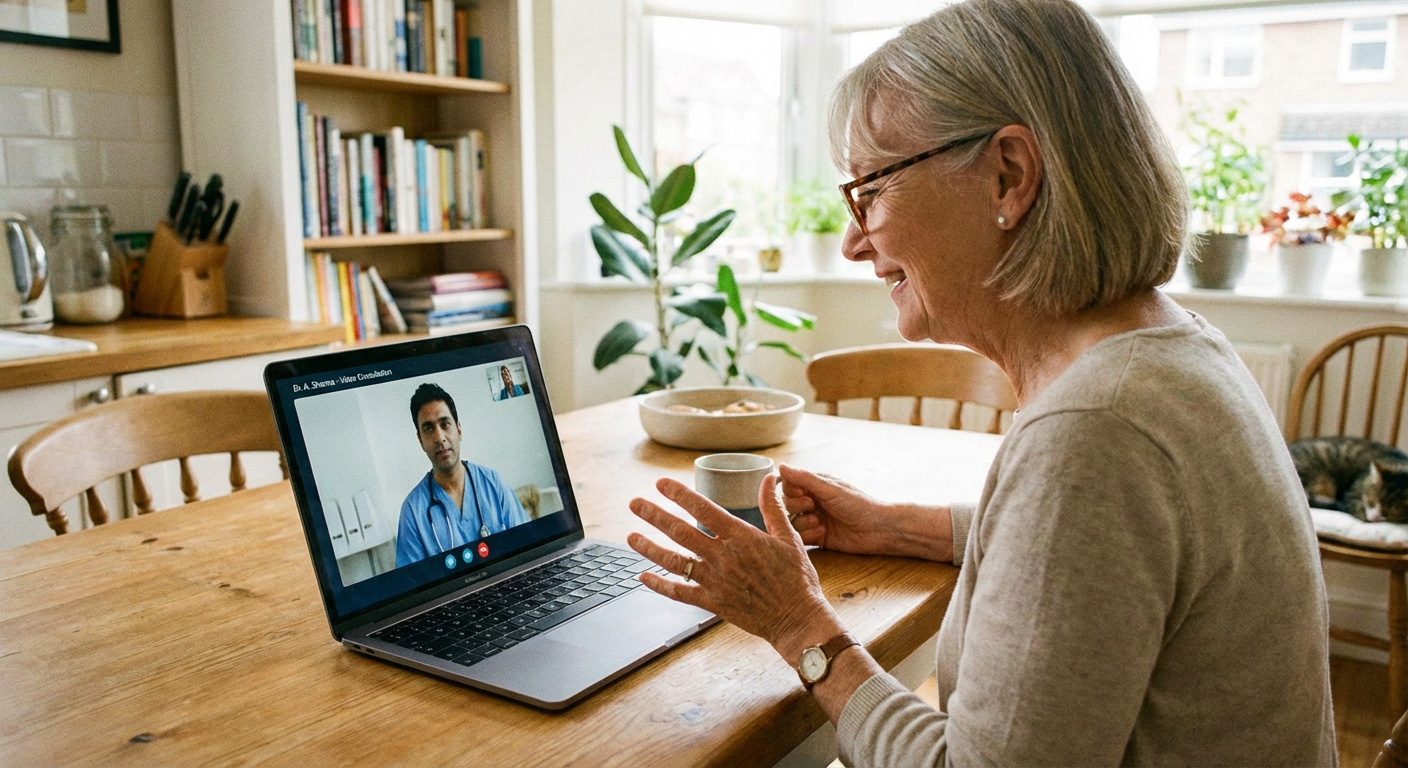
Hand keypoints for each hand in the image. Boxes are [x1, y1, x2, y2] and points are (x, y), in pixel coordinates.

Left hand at [626, 475, 842, 656]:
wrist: (797, 619)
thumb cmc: (796, 579)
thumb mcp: (789, 538)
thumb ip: (773, 507)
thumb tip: (769, 478)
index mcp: (741, 537)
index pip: (703, 509)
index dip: (680, 495)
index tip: (662, 484)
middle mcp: (723, 557)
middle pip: (680, 532)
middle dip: (654, 515)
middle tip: (635, 503)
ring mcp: (715, 581)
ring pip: (674, 561)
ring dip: (650, 548)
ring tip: (630, 537)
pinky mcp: (712, 602)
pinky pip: (680, 593)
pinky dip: (660, 586)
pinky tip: (644, 577)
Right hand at [778, 464, 894, 554]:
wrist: (878, 529)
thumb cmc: (858, 504)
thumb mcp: (830, 489)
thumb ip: (804, 478)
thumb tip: (781, 466)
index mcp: (816, 486)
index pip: (789, 485)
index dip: (791, 491)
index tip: (804, 494)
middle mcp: (813, 501)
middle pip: (787, 504)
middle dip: (797, 507)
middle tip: (813, 509)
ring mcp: (815, 519)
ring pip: (792, 521)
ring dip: (803, 523)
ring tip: (819, 523)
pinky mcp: (818, 536)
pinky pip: (800, 537)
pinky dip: (807, 535)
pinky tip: (822, 533)